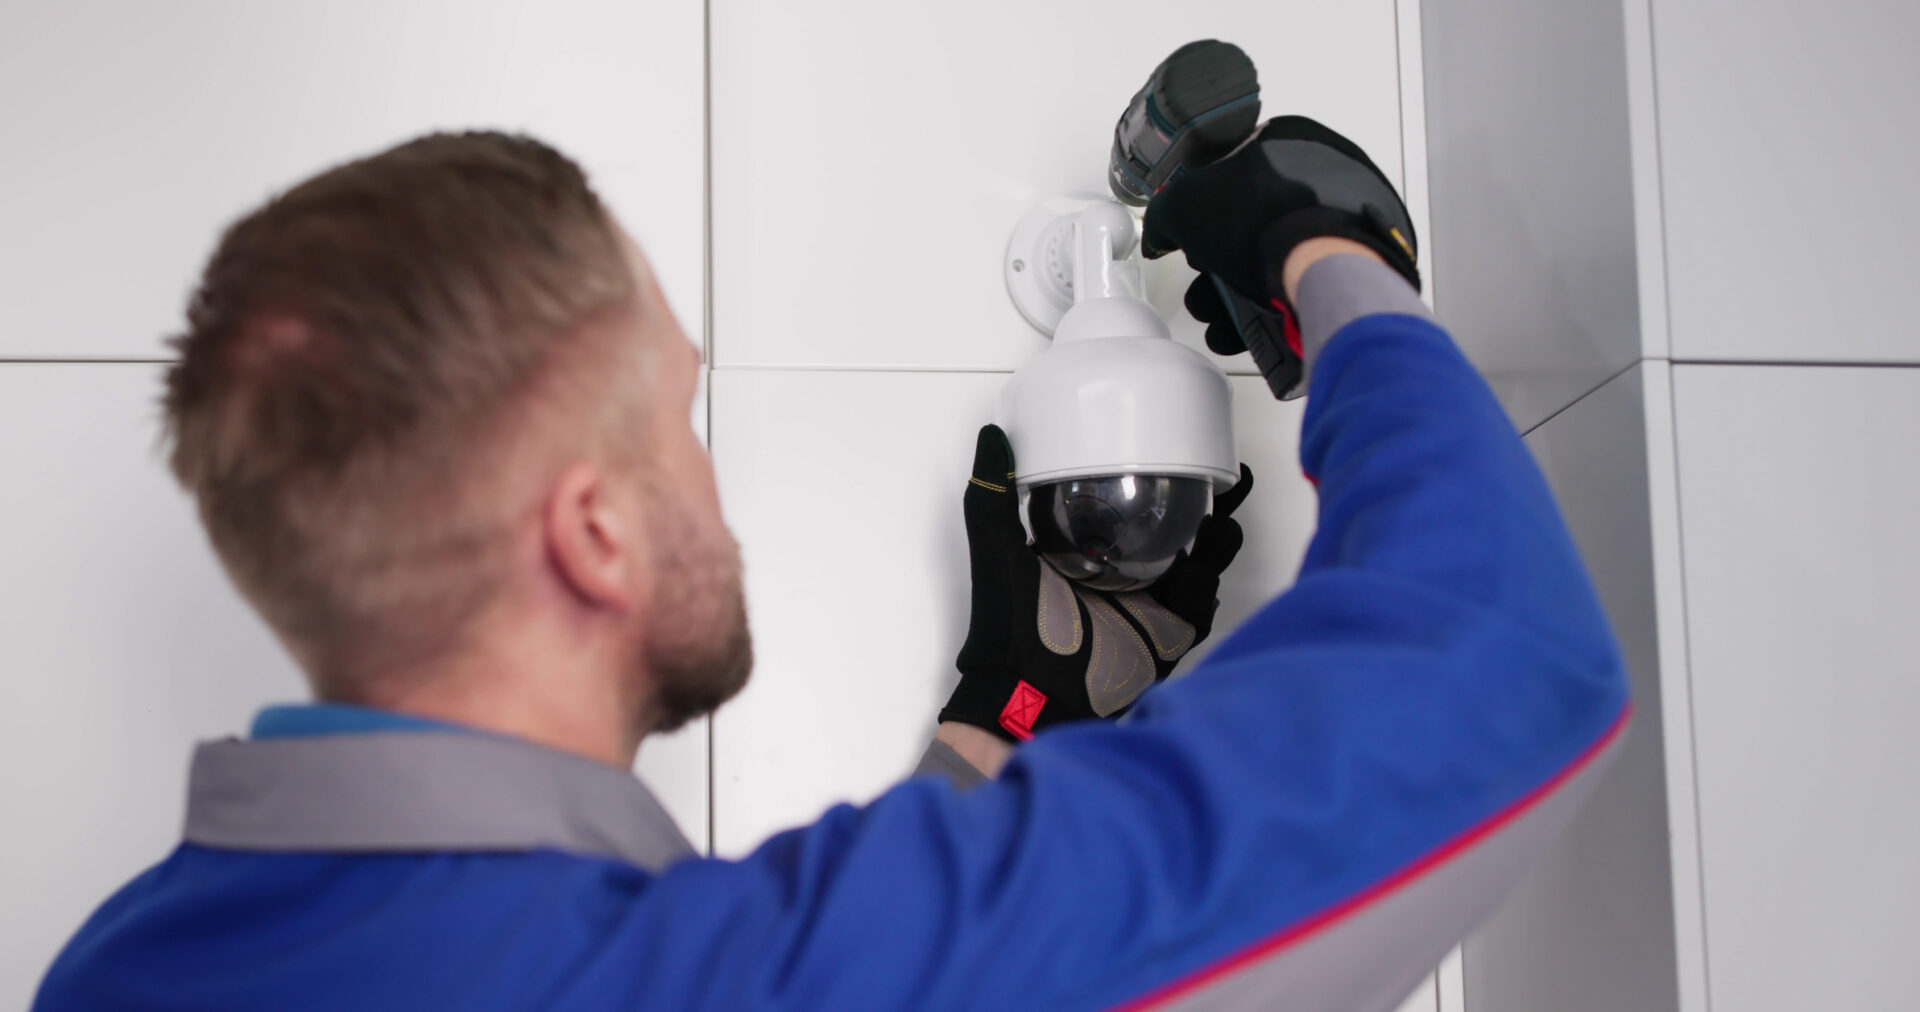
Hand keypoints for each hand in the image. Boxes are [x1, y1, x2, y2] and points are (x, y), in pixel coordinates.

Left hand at [939, 426, 1250, 742]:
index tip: (1177, 447)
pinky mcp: (1166, 640)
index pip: (1133, 507)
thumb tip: (992, 436)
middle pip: (1178, 532)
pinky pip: (1199, 611)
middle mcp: (1124, 577)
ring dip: (1217, 542)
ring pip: (1199, 566)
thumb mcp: (998, 550)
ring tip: (1225, 518)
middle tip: (1225, 476)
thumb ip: (994, 496)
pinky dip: (1204, 590)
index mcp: (1089, 554)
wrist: (1026, 696)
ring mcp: (1149, 608)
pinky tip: (1203, 570)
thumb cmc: (1009, 627)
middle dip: (1205, 505)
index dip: (1158, 480)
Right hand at [1142, 116, 1419, 357]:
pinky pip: (1305, 284)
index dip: (1205, 210)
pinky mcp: (1362, 264)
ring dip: (1239, 294)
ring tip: (1220, 317)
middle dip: (1220, 262)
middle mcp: (1329, 174)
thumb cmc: (1265, 219)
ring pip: (1279, 259)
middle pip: (1254, 223)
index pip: (1236, 172)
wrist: (1322, 265)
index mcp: (1293, 141)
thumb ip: (1163, 215)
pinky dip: (1274, 307)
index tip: (1193, 240)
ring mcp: (1350, 220)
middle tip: (1205, 283)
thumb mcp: (1184, 204)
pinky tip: (1248, 328)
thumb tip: (1160, 233)